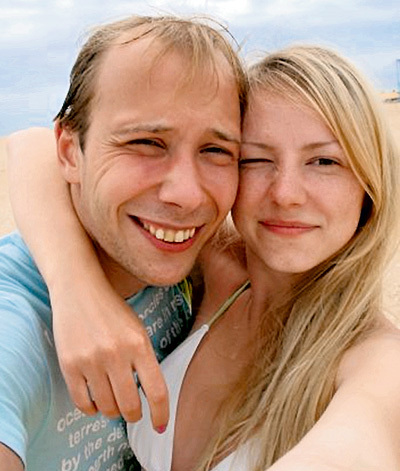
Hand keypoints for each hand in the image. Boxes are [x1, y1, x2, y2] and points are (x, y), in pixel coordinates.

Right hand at [50, 275, 168, 430]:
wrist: (79, 289)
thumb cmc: (113, 311)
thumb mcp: (138, 330)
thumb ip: (144, 360)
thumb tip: (149, 397)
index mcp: (139, 344)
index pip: (157, 391)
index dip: (161, 414)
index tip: (160, 426)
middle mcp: (116, 354)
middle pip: (130, 406)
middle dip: (134, 415)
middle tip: (133, 412)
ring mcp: (91, 361)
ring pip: (106, 408)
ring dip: (113, 411)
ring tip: (114, 400)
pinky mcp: (69, 365)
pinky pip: (82, 404)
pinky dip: (92, 408)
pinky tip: (96, 400)